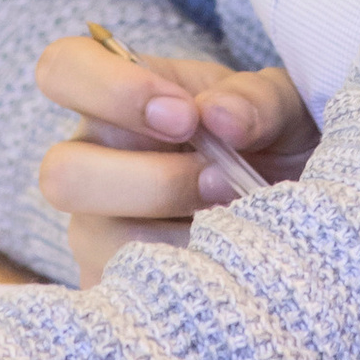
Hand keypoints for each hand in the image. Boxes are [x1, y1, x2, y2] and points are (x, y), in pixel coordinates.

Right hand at [34, 31, 315, 285]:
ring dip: (178, 232)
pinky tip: (223, 262)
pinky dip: (187, 275)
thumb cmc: (273, 146)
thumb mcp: (279, 108)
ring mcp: (96, 231)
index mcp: (119, 100)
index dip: (111, 89)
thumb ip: (254, 99)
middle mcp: (90, 162)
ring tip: (235, 222)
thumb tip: (220, 117)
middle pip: (61, 174)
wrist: (297, 215)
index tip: (184, 114)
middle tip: (219, 178)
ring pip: (99, 240)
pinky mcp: (113, 289)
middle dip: (151, 180)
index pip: (61, 68)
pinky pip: (128, 291)